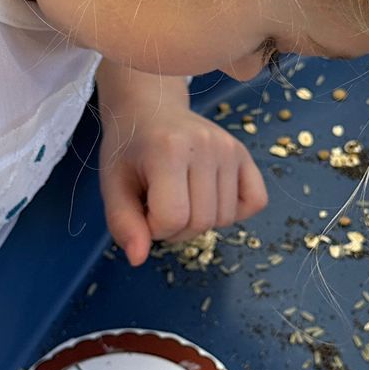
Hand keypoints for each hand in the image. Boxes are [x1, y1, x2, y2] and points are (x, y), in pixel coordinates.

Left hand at [99, 89, 268, 266]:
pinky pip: (255, 201)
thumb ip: (122, 223)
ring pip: (225, 219)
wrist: (149, 110)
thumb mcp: (113, 185)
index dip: (153, 227)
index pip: (173, 218)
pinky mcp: (244, 153)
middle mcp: (207, 146)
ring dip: (200, 222)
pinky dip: (234, 211)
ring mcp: (230, 149)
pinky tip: (208, 197)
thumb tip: (138, 259)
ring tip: (181, 197)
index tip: (142, 209)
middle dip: (176, 228)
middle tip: (159, 205)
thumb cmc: (128, 149)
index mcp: (169, 150)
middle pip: (202, 223)